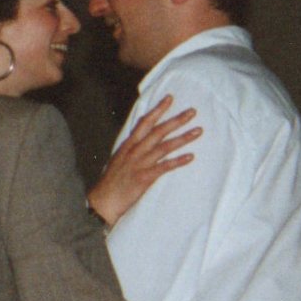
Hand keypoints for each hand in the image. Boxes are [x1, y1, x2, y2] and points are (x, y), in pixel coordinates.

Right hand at [87, 94, 199, 226]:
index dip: (158, 110)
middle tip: (192, 112)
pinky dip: (178, 161)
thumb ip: (132, 149)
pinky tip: (190, 157)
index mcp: (128, 145)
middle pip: (158, 131)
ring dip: (182, 138)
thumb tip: (144, 141)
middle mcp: (134, 151)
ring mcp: (139, 164)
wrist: (103, 201)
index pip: (144, 122)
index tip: (170, 99)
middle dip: (176, 120)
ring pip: (164, 147)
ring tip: (198, 131)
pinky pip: (164, 167)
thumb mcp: (119, 160)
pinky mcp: (144, 178)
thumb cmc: (112, 182)